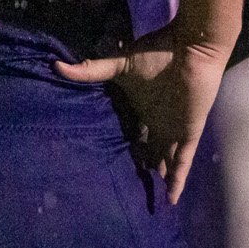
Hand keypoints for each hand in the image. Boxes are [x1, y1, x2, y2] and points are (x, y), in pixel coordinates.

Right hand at [56, 32, 229, 201]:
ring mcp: (175, 129)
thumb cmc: (158, 52)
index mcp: (142, 109)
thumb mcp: (120, 65)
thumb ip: (92, 70)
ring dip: (159, 178)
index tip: (108, 166)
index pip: (132, 135)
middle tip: (126, 189)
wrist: (190, 47)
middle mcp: (158, 122)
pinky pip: (183, 162)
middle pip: (149, 151)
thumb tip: (57, 65)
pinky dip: (177, 180)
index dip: (124, 149)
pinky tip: (171, 199)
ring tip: (147, 200)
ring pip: (166, 160)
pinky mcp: (189, 132)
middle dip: (141, 167)